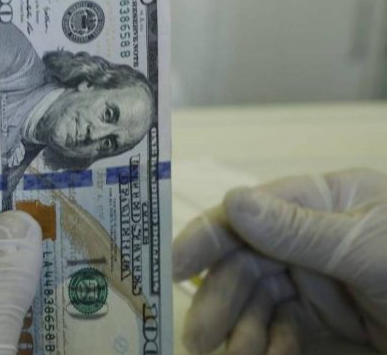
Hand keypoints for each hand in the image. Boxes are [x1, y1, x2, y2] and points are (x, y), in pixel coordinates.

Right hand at [173, 168, 386, 353]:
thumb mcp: (365, 248)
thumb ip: (298, 230)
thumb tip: (231, 200)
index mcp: (320, 202)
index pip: (250, 213)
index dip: (208, 238)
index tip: (175, 267)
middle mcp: (309, 238)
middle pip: (244, 264)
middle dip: (220, 300)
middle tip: (198, 338)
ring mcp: (315, 282)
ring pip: (257, 301)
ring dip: (241, 329)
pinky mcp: (324, 322)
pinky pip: (281, 330)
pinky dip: (270, 346)